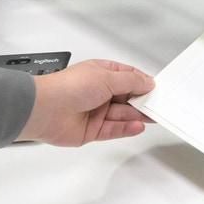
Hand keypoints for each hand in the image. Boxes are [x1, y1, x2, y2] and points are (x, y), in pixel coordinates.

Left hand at [16, 59, 153, 145]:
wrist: (45, 109)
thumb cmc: (68, 87)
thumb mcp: (106, 78)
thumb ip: (130, 82)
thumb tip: (148, 82)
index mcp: (101, 73)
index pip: (128, 77)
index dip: (142, 83)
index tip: (157, 89)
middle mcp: (99, 92)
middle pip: (127, 98)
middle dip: (142, 101)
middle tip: (159, 106)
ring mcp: (95, 111)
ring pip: (122, 115)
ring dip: (136, 116)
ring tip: (152, 117)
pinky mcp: (92, 130)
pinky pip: (113, 130)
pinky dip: (126, 128)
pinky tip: (137, 126)